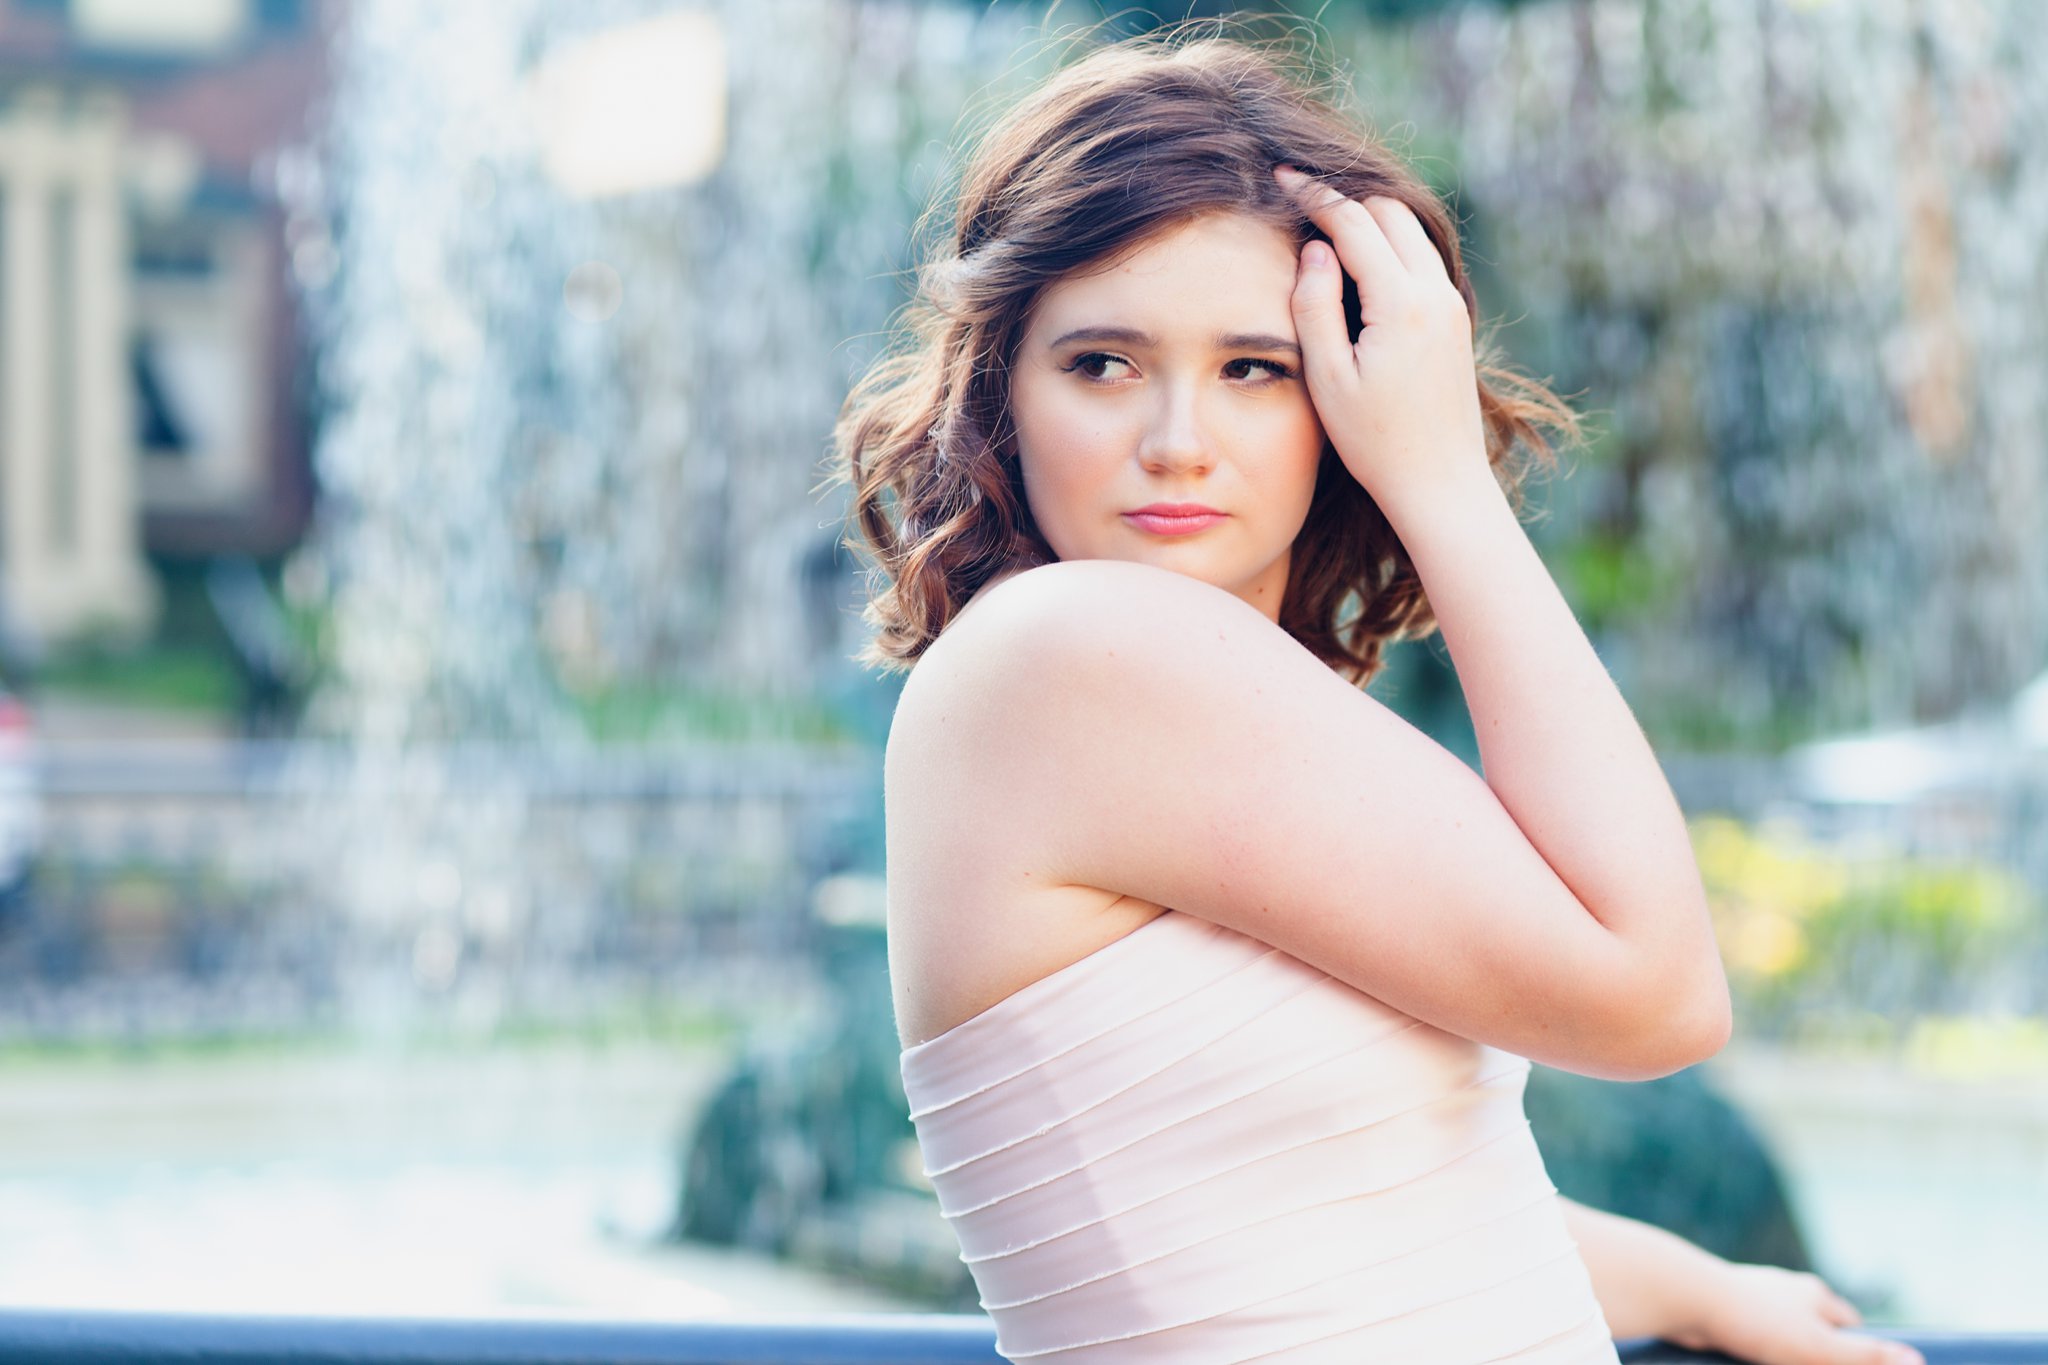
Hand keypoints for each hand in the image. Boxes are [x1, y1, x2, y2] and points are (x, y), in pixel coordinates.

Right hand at [1272, 164, 1493, 515]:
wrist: (1439, 482)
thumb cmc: (1375, 441)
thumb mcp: (1327, 379)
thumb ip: (1315, 306)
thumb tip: (1317, 249)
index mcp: (1399, 303)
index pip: (1353, 222)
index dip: (1314, 195)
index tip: (1281, 178)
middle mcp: (1434, 292)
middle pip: (1389, 211)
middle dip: (1345, 199)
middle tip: (1300, 200)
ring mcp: (1450, 304)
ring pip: (1411, 230)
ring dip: (1370, 220)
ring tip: (1326, 228)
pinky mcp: (1455, 319)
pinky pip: (1421, 259)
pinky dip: (1390, 246)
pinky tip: (1359, 265)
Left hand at [1666, 1261, 1924, 1364]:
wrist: (1685, 1296)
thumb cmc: (1755, 1321)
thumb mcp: (1817, 1348)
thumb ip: (1866, 1357)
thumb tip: (1919, 1362)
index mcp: (1812, 1294)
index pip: (1847, 1322)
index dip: (1859, 1345)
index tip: (1867, 1361)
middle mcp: (1782, 1291)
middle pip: (1813, 1324)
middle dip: (1822, 1348)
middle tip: (1824, 1361)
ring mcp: (1749, 1298)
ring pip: (1777, 1329)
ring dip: (1785, 1350)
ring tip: (1786, 1362)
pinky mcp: (1720, 1311)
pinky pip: (1747, 1334)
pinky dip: (1755, 1349)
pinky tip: (1753, 1359)